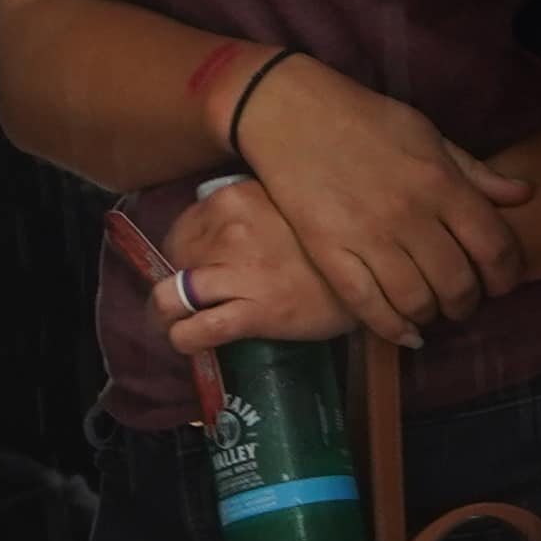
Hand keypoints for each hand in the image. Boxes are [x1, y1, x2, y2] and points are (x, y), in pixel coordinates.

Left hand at [154, 179, 347, 353]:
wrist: (375, 276)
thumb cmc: (330, 244)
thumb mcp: (286, 206)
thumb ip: (249, 211)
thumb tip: (219, 233)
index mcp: (234, 198)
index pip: (184, 227)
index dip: (185, 251)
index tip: (196, 266)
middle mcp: (230, 229)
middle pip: (173, 260)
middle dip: (175, 281)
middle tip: (186, 298)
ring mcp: (238, 271)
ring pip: (169, 298)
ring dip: (165, 316)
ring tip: (174, 324)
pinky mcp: (252, 311)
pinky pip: (195, 331)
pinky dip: (183, 340)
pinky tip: (189, 342)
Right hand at [222, 53, 529, 346]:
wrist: (292, 115)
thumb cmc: (366, 121)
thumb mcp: (430, 135)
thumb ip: (476, 172)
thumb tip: (524, 195)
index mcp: (441, 183)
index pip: (494, 245)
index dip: (506, 274)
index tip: (501, 282)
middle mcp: (410, 215)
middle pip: (458, 282)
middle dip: (469, 302)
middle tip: (464, 301)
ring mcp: (368, 238)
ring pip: (417, 301)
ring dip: (433, 315)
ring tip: (432, 311)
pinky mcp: (329, 254)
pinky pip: (368, 306)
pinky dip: (393, 328)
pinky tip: (406, 332)